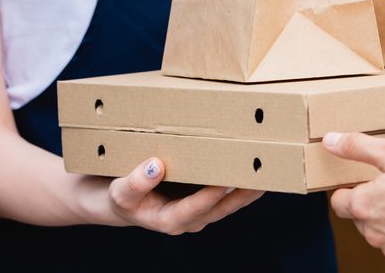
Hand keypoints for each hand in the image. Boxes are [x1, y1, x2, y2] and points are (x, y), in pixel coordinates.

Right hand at [107, 157, 262, 234]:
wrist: (117, 203)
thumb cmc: (118, 196)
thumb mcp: (119, 191)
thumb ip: (135, 182)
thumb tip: (155, 165)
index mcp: (169, 220)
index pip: (195, 208)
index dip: (211, 196)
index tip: (227, 181)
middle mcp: (188, 220)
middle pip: (221, 208)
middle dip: (243, 193)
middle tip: (262, 175)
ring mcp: (197, 212)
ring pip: (228, 203)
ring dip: (247, 189)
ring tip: (267, 169)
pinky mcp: (202, 201)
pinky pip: (226, 195)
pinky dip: (240, 184)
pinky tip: (253, 167)